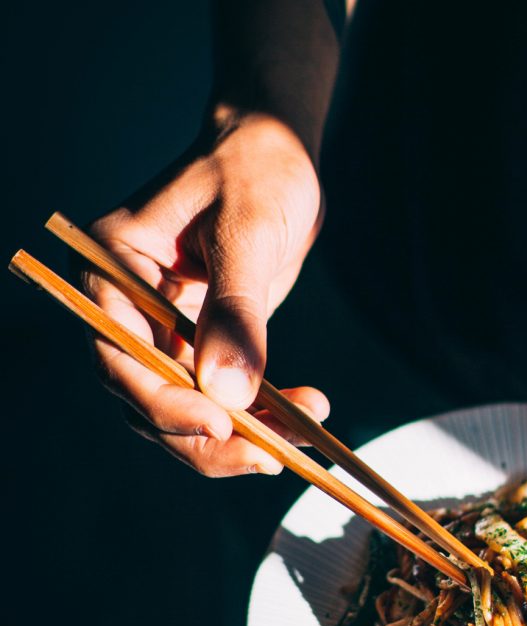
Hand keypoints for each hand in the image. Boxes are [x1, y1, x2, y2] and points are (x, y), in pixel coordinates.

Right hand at [83, 114, 328, 476]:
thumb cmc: (255, 167)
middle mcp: (127, 308)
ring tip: (300, 440)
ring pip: (186, 411)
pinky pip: (221, 397)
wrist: (276, 151)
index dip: (163, 404)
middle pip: (147, 400)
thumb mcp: (247, 229)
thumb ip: (235, 309)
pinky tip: (302, 416)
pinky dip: (259, 416)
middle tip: (268, 458)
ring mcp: (163, 330)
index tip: (219, 427)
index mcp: (111, 269)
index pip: (119, 357)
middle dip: (206, 439)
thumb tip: (226, 393)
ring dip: (241, 437)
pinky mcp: (201, 343)